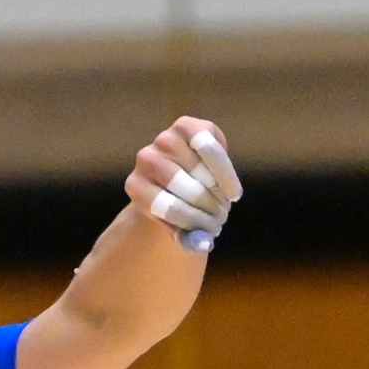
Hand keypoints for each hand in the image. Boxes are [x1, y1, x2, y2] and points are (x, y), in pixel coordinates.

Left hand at [125, 117, 241, 253]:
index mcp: (136, 186)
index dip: (189, 219)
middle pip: (181, 184)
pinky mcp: (186, 125)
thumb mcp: (181, 224)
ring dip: (216, 189)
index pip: (163, 204)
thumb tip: (204, 243)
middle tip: (221, 217)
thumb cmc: (182, 205)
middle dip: (206, 204)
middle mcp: (145, 159)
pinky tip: (232, 189)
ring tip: (226, 204)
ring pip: (197, 166)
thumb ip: (189, 235)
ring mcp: (164, 139)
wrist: (184, 176)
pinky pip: (208, 144)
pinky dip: (224, 169)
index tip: (208, 231)